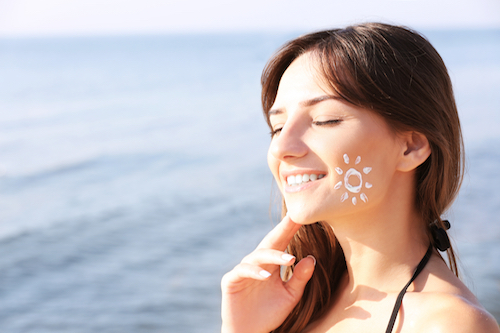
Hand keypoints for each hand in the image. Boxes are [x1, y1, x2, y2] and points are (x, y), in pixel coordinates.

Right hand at [221, 215, 315, 332]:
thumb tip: (311, 258)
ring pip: (258, 255)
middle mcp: (257, 262)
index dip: (292, 228)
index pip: (283, 241)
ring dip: (274, 256)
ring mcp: (243, 269)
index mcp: (272, 263)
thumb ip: (300, 278)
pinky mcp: (231, 280)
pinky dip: (255, 272)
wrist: (249, 332)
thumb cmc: (270, 312)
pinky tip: (266, 275)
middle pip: (271, 241)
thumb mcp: (290, 296)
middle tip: (296, 217)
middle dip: (283, 229)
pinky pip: (243, 271)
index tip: (305, 215)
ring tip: (290, 259)